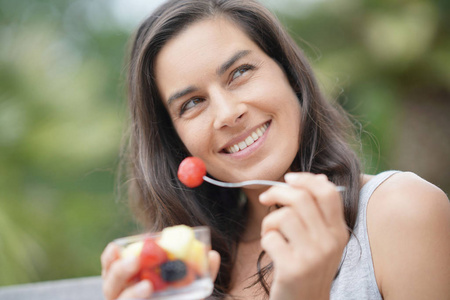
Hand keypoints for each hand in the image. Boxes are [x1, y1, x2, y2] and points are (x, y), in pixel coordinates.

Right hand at [101, 242, 220, 299]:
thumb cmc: (181, 297)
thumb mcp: (192, 285)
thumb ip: (200, 271)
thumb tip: (212, 254)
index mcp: (129, 283)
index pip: (110, 269)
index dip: (109, 258)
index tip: (116, 247)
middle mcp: (123, 298)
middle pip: (110, 286)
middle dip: (119, 271)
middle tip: (135, 260)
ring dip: (130, 294)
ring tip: (147, 286)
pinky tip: (147, 293)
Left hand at [259, 173, 348, 299]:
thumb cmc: (309, 266)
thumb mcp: (323, 239)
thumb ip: (321, 211)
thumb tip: (317, 177)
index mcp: (339, 231)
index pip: (327, 192)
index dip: (305, 179)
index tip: (288, 179)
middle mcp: (330, 243)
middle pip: (301, 198)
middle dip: (277, 192)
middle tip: (265, 198)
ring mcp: (313, 257)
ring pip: (283, 216)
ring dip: (269, 222)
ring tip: (270, 233)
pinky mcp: (293, 269)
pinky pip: (270, 238)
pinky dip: (265, 240)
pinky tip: (272, 249)